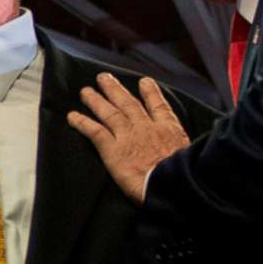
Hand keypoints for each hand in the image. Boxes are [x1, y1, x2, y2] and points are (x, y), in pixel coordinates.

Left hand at [67, 73, 192, 203]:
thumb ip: (182, 149)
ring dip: (96, 100)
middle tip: (105, 78)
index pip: (159, 107)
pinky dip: (82, 122)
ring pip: (109, 112)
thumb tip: (183, 155)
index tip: (144, 82)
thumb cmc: (183, 178)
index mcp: (168, 130)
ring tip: (86, 91)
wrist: (171, 185)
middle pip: (128, 103)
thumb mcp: (190, 156)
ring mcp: (128, 136)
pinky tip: (72, 116)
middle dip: (115, 89)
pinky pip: (94, 131)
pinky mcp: (112, 149)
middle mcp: (146, 128)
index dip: (151, 93)